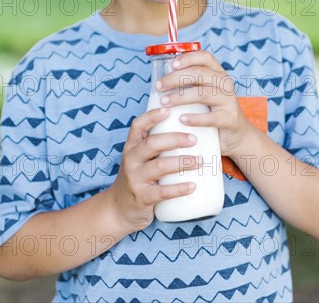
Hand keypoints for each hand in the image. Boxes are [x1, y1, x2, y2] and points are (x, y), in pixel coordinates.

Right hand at [108, 107, 201, 232]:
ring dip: (182, 162)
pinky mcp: (142, 197)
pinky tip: (192, 186)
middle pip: (152, 143)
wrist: (118, 209)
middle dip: (175, 139)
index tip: (168, 110)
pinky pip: (162, 192)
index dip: (151, 116)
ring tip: (200, 161)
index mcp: (131, 147)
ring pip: (159, 166)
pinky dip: (179, 188)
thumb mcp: (139, 158)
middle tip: (194, 139)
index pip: (137, 126)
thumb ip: (156, 145)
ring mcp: (135, 179)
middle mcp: (131, 160)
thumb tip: (188, 127)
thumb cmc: (138, 177)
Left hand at [156, 51, 250, 155]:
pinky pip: (211, 117)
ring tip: (165, 103)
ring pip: (203, 93)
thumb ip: (188, 84)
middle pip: (199, 73)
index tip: (170, 65)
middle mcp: (224, 83)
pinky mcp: (229, 118)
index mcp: (217, 73)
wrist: (236, 135)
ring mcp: (228, 100)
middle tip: (159, 87)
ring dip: (180, 97)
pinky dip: (195, 118)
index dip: (187, 58)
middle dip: (175, 78)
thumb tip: (160, 81)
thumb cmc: (212, 111)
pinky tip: (182, 119)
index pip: (204, 57)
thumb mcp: (203, 93)